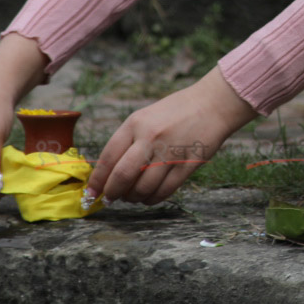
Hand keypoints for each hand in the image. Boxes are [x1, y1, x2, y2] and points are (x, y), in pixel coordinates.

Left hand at [85, 68, 256, 206]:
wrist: (213, 104)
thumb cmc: (175, 112)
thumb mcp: (145, 118)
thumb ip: (127, 142)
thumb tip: (108, 174)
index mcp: (135, 124)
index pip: (108, 158)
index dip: (97, 181)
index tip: (91, 193)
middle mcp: (150, 138)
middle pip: (122, 176)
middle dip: (112, 193)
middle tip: (111, 198)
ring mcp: (170, 152)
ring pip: (143, 188)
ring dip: (133, 198)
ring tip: (133, 196)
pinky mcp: (188, 165)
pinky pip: (164, 191)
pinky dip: (152, 199)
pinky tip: (149, 197)